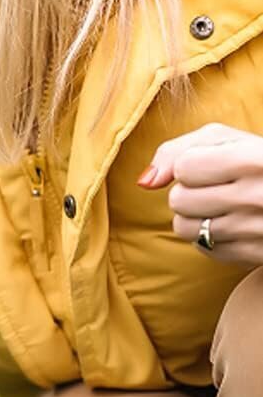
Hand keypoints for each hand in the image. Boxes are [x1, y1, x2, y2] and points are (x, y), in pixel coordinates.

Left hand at [138, 122, 262, 263]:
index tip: (216, 165)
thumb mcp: (228, 140)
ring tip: (223, 206)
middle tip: (219, 187)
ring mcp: (258, 231)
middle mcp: (258, 197)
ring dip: (195, 216)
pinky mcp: (256, 255)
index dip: (192, 164)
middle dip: (190, 192)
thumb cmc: (259, 162)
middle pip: (178, 200)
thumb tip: (145, 182)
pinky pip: (204, 249)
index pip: (184, 167)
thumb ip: (178, 150)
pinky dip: (211, 237)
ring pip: (184, 228)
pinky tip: (234, 224)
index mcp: (254, 160)